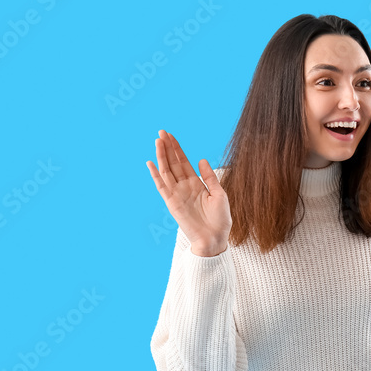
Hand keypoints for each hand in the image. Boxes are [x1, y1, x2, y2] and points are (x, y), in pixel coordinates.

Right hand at [146, 129, 231, 255]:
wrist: (215, 238)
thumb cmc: (220, 219)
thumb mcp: (219, 194)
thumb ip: (210, 177)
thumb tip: (202, 159)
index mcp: (196, 184)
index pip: (184, 162)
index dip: (177, 149)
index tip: (171, 135)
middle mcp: (184, 187)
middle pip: (173, 163)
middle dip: (168, 148)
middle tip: (161, 132)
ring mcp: (177, 194)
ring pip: (166, 171)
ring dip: (161, 156)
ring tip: (158, 141)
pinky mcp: (172, 203)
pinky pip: (162, 186)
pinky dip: (155, 175)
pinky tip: (151, 163)